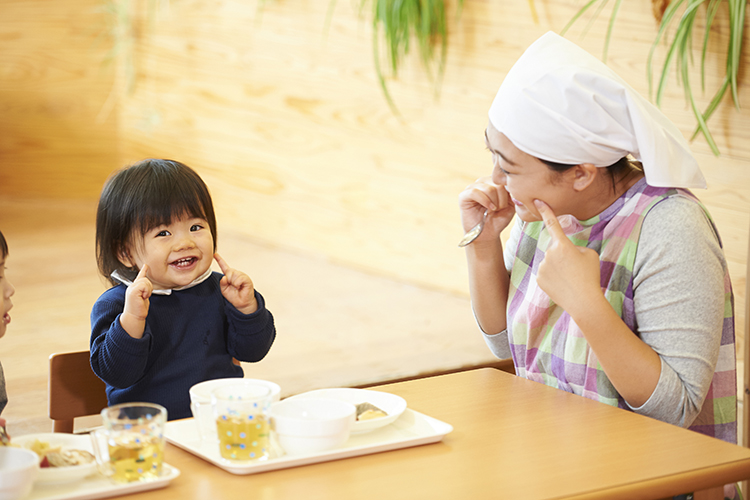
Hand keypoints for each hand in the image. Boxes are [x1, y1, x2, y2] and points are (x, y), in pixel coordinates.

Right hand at [121, 264, 151, 337]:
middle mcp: (132, 286)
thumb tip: (147, 285)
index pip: (140, 277)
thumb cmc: (139, 309)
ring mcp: (131, 288)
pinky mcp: (133, 291)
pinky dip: (146, 291)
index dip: (143, 270)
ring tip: (143, 297)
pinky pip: (144, 285)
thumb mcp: (143, 297)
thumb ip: (144, 290)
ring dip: (148, 290)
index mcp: (134, 287)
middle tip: (145, 296)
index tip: (146, 265)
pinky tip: (143, 297)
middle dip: (149, 288)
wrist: (134, 316)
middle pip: (146, 279)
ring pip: (145, 281)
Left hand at [215, 253, 257, 314]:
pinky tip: (239, 287)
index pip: (224, 266)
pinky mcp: (247, 279)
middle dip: (229, 279)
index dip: (219, 260)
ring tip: (237, 287)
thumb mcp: (224, 290)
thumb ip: (222, 283)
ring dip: (233, 283)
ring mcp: (242, 275)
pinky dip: (237, 284)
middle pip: (229, 271)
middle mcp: (236, 274)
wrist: (241, 303)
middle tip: (233, 286)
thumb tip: (225, 277)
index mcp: (230, 275)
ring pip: (234, 274)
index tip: (215, 254)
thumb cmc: (233, 296)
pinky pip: (239, 278)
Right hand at [458, 176, 514, 244]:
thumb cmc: (498, 219)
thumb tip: (511, 184)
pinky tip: (489, 209)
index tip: (507, 205)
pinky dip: (485, 201)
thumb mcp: (511, 204)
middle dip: (502, 200)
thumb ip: (512, 192)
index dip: (509, 193)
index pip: (505, 179)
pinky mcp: (464, 195)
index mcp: (493, 181)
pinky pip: (475, 192)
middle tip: (498, 209)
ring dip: (494, 202)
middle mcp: (483, 182)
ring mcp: (472, 187)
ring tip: (493, 210)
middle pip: (498, 184)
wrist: (487, 234)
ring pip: (489, 188)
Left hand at [534, 200, 602, 316]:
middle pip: (555, 249)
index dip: (546, 211)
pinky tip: (562, 284)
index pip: (553, 224)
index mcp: (562, 245)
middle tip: (575, 269)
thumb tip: (566, 251)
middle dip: (563, 255)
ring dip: (558, 267)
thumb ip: (575, 247)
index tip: (538, 201)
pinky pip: (546, 273)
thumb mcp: (590, 255)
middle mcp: (549, 253)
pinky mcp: (539, 278)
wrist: (583, 301)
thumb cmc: (590, 276)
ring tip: (570, 278)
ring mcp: (542, 266)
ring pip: (550, 262)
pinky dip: (553, 277)